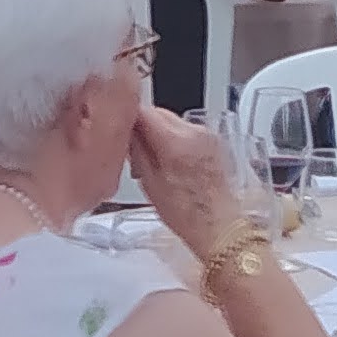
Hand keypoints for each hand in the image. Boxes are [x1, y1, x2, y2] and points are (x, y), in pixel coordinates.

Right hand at [128, 105, 240, 257]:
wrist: (218, 226)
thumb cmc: (186, 214)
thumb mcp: (148, 182)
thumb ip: (135, 149)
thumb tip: (125, 130)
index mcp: (175, 141)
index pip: (143, 111)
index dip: (127, 118)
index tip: (118, 129)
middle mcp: (194, 131)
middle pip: (157, 112)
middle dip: (142, 126)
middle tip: (132, 150)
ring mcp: (206, 134)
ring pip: (170, 120)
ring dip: (157, 132)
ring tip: (154, 161)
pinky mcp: (212, 140)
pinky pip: (184, 130)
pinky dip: (173, 139)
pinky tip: (171, 163)